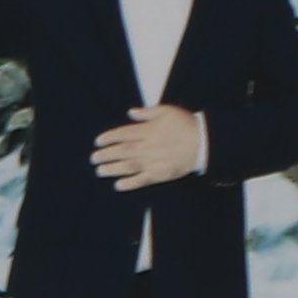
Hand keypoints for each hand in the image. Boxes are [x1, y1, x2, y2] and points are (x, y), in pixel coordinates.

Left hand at [92, 102, 207, 190]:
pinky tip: (117, 185)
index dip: (108, 138)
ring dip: (111, 169)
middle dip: (105, 155)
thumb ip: (147, 112)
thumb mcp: (167, 111)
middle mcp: (147, 147)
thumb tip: (130, 112)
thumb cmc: (185, 124)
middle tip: (93, 158)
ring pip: (127, 166)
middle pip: (121, 151)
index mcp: (148, 130)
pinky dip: (129, 183)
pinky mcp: (159, 174)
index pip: (123, 134)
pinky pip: (141, 180)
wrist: (204, 142)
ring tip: (99, 171)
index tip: (97, 142)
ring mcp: (152, 162)